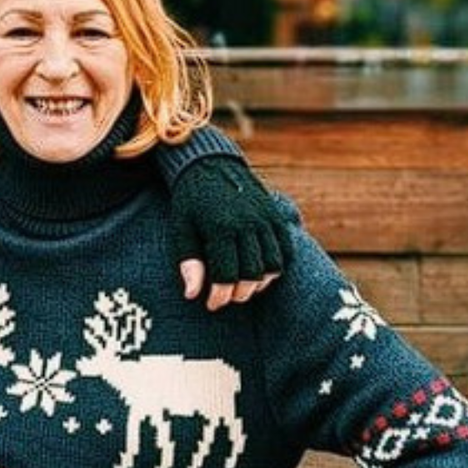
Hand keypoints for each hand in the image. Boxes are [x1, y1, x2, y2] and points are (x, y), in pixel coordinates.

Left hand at [166, 154, 290, 310]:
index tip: (212, 304)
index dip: (220, 296)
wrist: (208, 163)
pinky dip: (277, 266)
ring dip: (259, 283)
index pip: (226, 275)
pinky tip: (260, 271)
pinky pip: (285, 250)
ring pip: (272, 266)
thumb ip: (189, 260)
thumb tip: (192, 295)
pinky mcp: (275, 215)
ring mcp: (264, 218)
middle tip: (229, 297)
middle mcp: (246, 223)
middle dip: (240, 293)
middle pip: (251, 274)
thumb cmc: (191, 200)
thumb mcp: (181, 227)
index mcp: (219, 226)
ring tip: (244, 286)